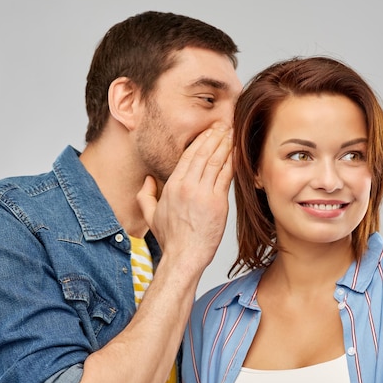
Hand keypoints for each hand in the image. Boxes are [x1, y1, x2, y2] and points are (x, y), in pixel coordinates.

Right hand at [137, 124, 233, 274]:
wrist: (184, 257)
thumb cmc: (171, 240)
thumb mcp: (150, 216)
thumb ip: (145, 195)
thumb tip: (148, 180)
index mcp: (172, 186)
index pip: (188, 156)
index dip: (200, 141)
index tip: (209, 132)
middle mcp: (187, 186)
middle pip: (203, 154)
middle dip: (214, 137)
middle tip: (223, 126)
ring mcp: (203, 193)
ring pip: (215, 161)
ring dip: (225, 145)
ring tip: (232, 133)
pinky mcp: (217, 203)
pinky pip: (226, 176)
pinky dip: (232, 161)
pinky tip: (237, 152)